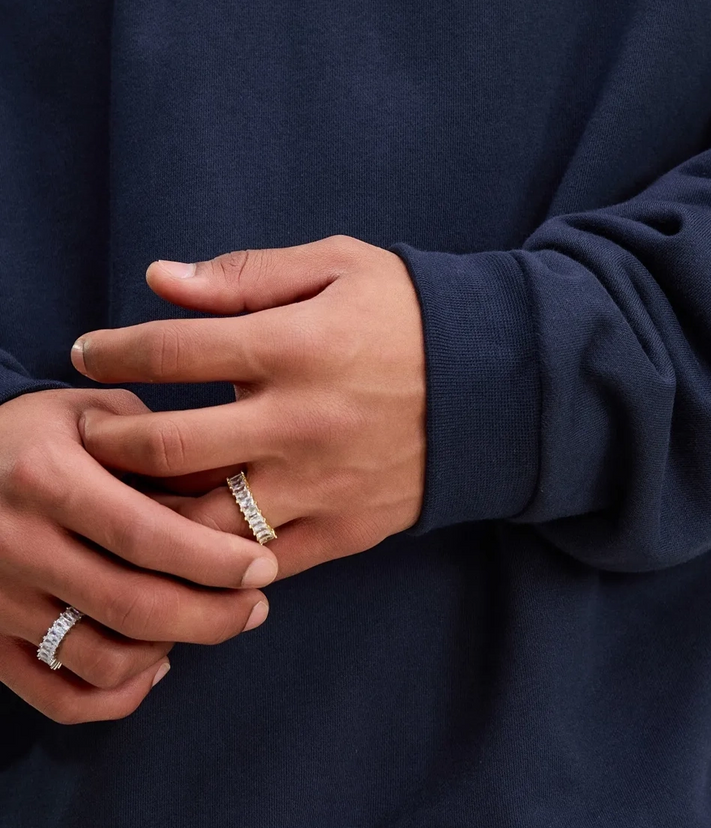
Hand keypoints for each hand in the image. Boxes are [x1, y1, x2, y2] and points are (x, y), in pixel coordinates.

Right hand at [0, 389, 277, 722]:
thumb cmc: (33, 438)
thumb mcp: (91, 416)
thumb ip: (160, 449)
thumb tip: (237, 491)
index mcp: (44, 478)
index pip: (145, 535)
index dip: (214, 560)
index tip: (263, 566)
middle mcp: (15, 545)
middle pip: (133, 607)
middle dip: (213, 616)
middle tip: (256, 606)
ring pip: (103, 660)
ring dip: (170, 651)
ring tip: (202, 622)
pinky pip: (61, 699)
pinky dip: (118, 695)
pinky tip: (153, 664)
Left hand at [72, 236, 426, 575]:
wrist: (505, 386)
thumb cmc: (413, 316)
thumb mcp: (339, 267)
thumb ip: (245, 275)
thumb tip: (160, 280)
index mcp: (295, 345)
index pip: (172, 351)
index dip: (111, 349)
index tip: (86, 353)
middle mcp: (300, 420)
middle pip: (168, 445)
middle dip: (108, 439)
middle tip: (89, 432)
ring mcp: (321, 483)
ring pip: (204, 520)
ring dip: (150, 511)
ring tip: (128, 494)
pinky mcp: (344, 529)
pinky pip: (260, 560)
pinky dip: (213, 558)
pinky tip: (187, 539)